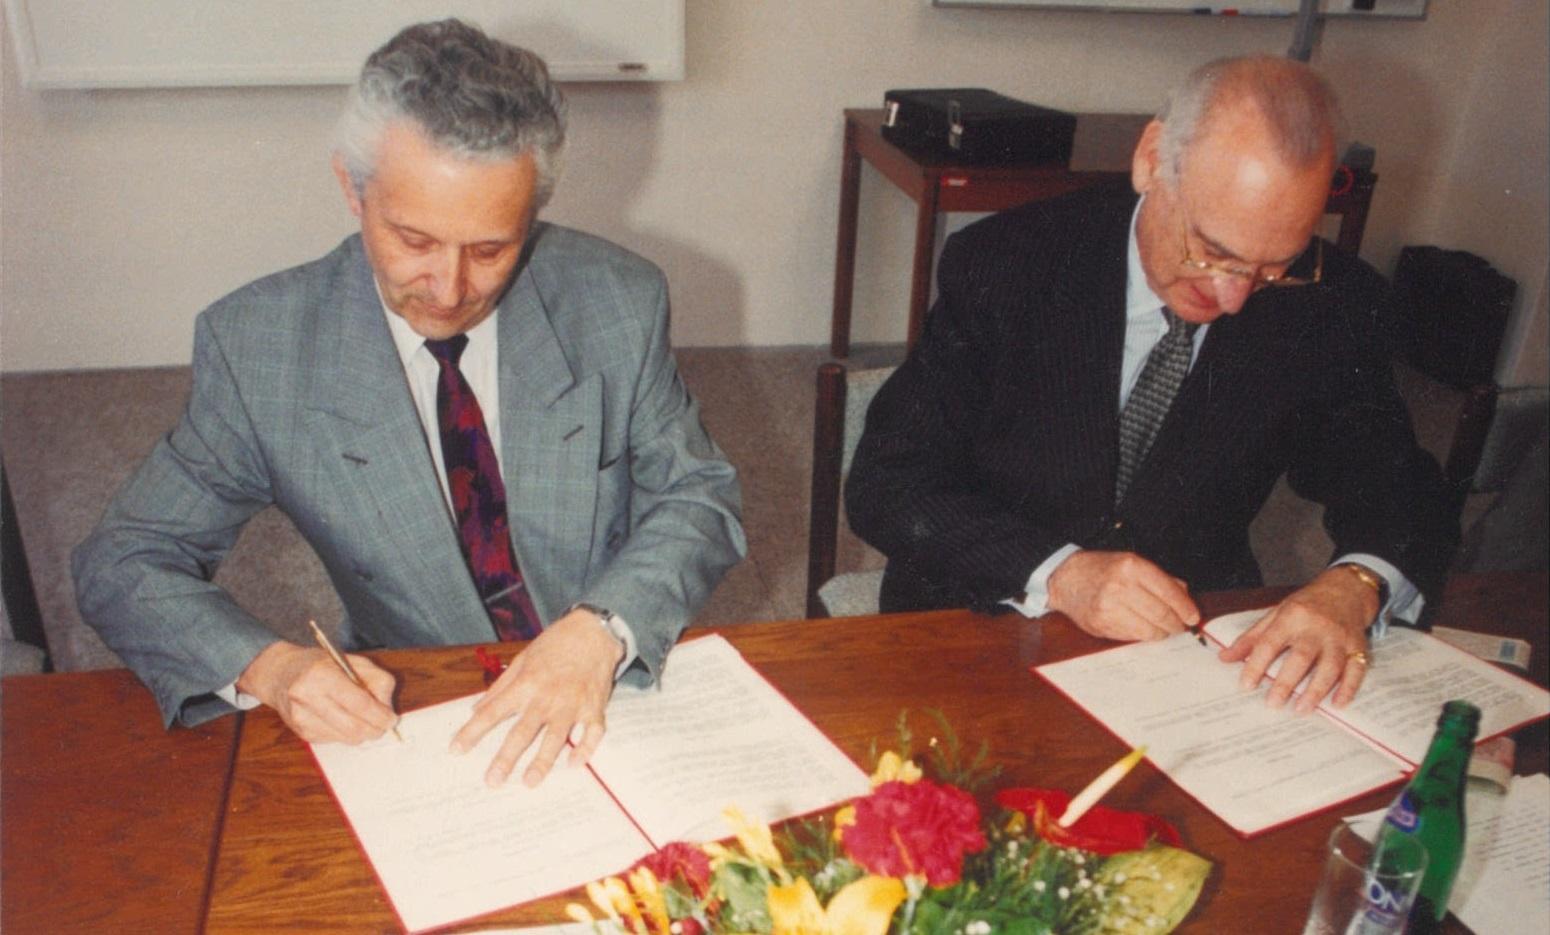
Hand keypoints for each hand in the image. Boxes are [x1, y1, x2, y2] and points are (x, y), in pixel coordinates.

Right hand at [236, 641, 398, 742]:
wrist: (281, 674)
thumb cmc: (321, 664)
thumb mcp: (352, 660)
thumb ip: (376, 679)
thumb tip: (387, 709)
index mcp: (322, 675)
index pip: (359, 704)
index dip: (380, 715)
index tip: (392, 719)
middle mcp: (307, 697)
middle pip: (353, 728)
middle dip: (375, 729)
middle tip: (384, 725)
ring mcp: (301, 718)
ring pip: (346, 738)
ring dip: (362, 732)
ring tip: (362, 718)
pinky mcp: (301, 733)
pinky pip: (335, 741)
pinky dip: (346, 733)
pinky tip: (341, 718)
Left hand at [450, 608, 625, 787]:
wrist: (593, 631)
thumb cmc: (554, 644)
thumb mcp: (522, 659)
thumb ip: (500, 687)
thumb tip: (476, 709)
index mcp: (526, 684)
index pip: (493, 712)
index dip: (472, 732)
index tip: (456, 749)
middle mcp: (547, 696)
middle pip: (523, 732)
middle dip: (506, 758)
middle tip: (492, 781)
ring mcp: (573, 704)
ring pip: (556, 737)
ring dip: (543, 761)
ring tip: (529, 782)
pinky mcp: (595, 707)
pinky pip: (591, 733)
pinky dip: (585, 749)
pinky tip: (574, 764)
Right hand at [1047, 550, 1199, 640]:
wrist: (1066, 579)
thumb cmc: (1102, 570)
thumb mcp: (1132, 563)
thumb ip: (1160, 579)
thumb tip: (1184, 598)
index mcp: (1131, 567)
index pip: (1168, 592)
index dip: (1185, 608)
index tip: (1193, 617)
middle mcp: (1120, 587)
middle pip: (1162, 614)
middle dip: (1176, 624)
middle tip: (1180, 627)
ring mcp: (1109, 608)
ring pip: (1149, 630)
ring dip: (1161, 633)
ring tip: (1163, 629)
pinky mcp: (1102, 625)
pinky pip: (1132, 637)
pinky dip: (1142, 635)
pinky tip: (1142, 629)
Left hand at [1218, 567, 1377, 711]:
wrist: (1345, 590)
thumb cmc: (1306, 605)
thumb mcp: (1275, 614)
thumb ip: (1252, 638)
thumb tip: (1224, 658)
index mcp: (1291, 617)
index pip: (1270, 643)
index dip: (1256, 664)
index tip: (1246, 685)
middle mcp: (1316, 627)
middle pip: (1301, 657)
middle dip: (1286, 682)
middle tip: (1273, 704)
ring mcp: (1339, 637)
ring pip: (1330, 667)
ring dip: (1316, 690)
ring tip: (1301, 709)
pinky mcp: (1358, 646)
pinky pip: (1356, 670)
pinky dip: (1348, 688)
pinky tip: (1337, 704)